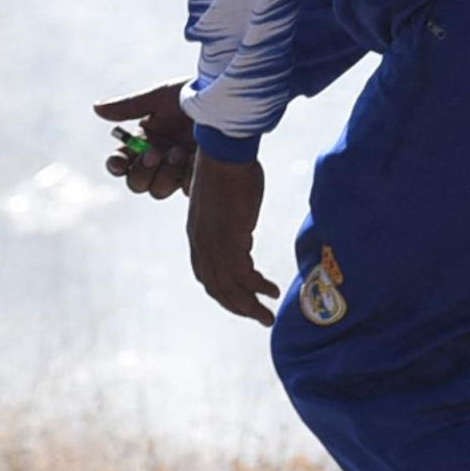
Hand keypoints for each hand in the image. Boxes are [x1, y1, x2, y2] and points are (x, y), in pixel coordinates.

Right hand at [93, 82, 196, 199]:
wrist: (229, 98)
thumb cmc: (195, 93)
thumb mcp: (162, 96)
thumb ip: (130, 106)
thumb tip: (96, 109)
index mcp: (145, 141)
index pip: (121, 162)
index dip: (117, 165)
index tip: (119, 161)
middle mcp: (159, 159)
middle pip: (137, 183)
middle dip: (142, 171)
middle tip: (155, 154)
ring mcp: (180, 170)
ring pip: (158, 190)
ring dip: (164, 174)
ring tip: (179, 153)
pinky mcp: (201, 177)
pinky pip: (187, 189)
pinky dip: (188, 176)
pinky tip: (195, 160)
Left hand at [182, 154, 275, 323]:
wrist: (224, 153)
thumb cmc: (227, 168)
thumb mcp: (224, 200)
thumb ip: (231, 219)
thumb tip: (244, 229)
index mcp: (197, 235)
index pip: (205, 274)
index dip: (222, 292)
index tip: (240, 300)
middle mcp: (201, 244)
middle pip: (216, 287)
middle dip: (237, 306)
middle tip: (258, 317)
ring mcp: (213, 243)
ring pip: (229, 287)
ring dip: (248, 306)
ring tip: (266, 316)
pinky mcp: (229, 239)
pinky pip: (243, 275)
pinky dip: (257, 288)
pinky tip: (271, 292)